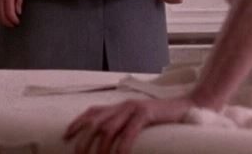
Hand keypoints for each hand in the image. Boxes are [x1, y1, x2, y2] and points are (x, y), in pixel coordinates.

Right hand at [0, 0, 22, 26]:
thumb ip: (18, 1)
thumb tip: (18, 13)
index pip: (9, 14)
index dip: (13, 21)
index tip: (17, 22)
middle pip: (1, 16)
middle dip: (7, 23)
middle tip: (13, 24)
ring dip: (1, 19)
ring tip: (7, 20)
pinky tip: (0, 13)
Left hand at [64, 97, 193, 153]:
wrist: (186, 107)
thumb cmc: (161, 119)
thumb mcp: (137, 120)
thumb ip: (123, 126)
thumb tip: (108, 142)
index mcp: (119, 106)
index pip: (92, 112)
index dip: (77, 123)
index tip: (65, 136)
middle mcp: (123, 105)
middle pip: (95, 121)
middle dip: (84, 139)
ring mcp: (134, 108)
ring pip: (109, 127)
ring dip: (100, 146)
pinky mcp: (146, 113)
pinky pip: (130, 130)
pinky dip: (122, 145)